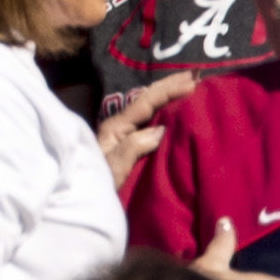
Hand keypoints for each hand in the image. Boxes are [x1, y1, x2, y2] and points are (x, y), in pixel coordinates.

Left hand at [100, 69, 201, 189]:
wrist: (85, 206)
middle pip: (147, 99)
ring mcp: (124, 136)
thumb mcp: (114, 169)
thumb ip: (134, 147)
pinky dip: (166, 112)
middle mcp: (120, 127)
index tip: (191, 83)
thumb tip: (160, 129)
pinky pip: (151, 123)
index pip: (145, 102)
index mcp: (115, 127)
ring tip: (188, 83)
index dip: (168, 91)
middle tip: (194, 73)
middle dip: (169, 86)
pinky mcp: (130, 147)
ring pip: (150, 109)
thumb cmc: (97, 188)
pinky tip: (177, 110)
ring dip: (169, 96)